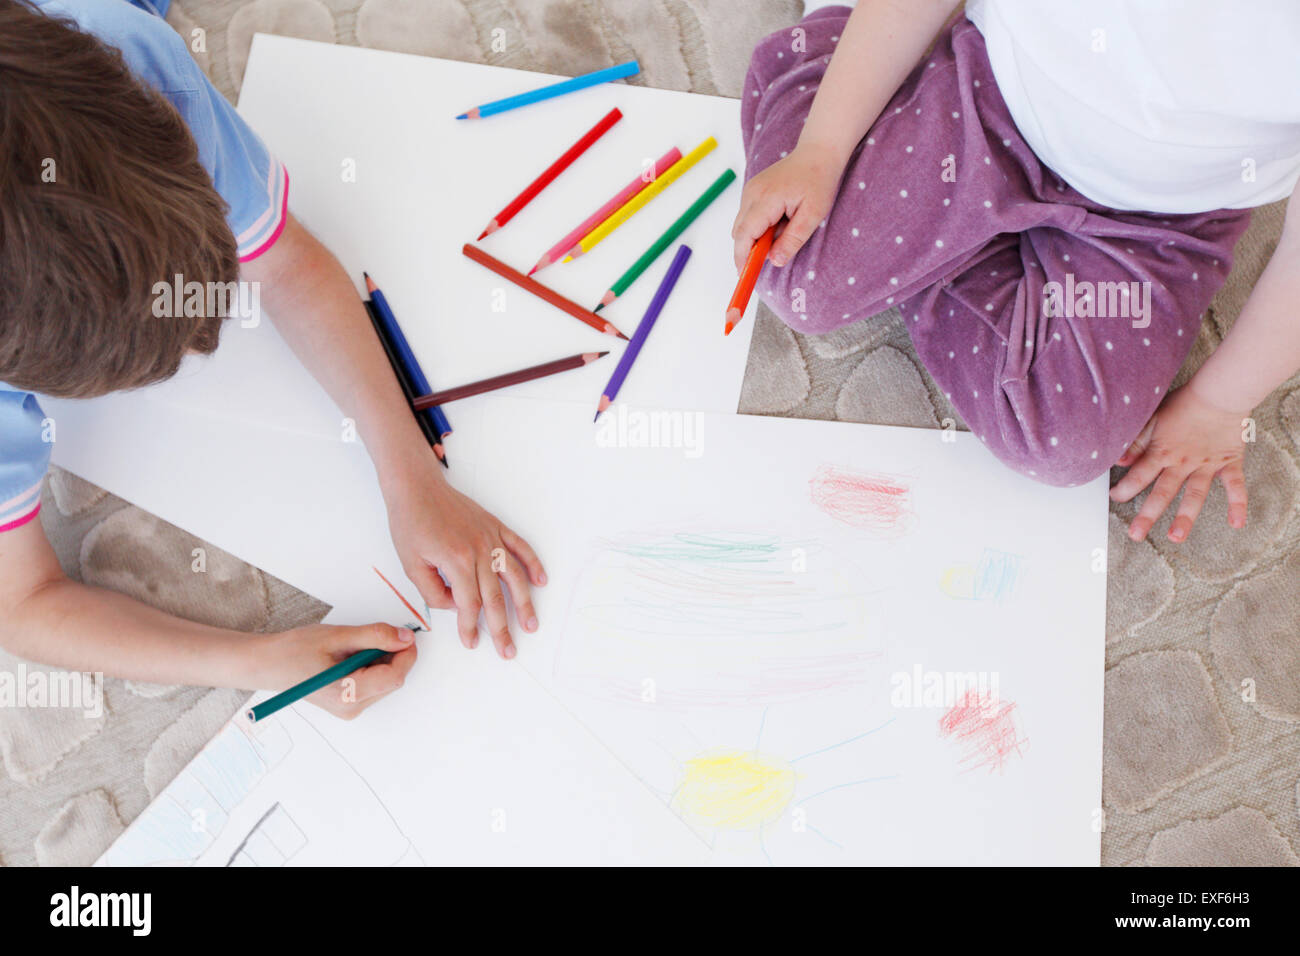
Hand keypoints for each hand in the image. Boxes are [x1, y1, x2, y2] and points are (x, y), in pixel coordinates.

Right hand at [256, 623, 417, 718]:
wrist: (269, 664)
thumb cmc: (296, 650)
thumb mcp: (339, 636)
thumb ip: (375, 636)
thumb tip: (405, 638)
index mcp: (348, 694)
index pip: (394, 677)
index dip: (406, 654)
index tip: (407, 635)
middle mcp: (351, 708)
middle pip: (392, 681)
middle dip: (393, 656)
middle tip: (377, 635)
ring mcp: (349, 709)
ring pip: (384, 682)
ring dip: (382, 660)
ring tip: (354, 647)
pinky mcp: (348, 705)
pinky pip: (373, 685)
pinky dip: (372, 667)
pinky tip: (352, 657)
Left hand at [383, 453, 545, 658]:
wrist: (417, 488)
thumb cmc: (411, 523)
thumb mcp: (411, 565)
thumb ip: (433, 592)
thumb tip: (456, 606)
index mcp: (456, 561)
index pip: (469, 604)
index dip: (471, 627)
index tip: (471, 642)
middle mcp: (479, 550)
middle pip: (495, 598)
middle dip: (502, 628)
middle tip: (508, 650)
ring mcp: (491, 538)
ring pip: (514, 577)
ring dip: (525, 603)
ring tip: (532, 624)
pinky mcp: (495, 527)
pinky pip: (520, 547)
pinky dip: (533, 564)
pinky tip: (541, 581)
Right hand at [731, 145, 842, 271]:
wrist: (817, 152)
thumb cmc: (819, 181)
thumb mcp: (813, 215)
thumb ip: (793, 239)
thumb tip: (775, 261)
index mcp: (766, 199)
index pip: (744, 235)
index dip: (742, 257)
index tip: (745, 276)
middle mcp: (752, 193)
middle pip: (739, 232)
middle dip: (748, 251)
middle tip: (766, 261)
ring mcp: (750, 190)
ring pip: (742, 225)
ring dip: (755, 237)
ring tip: (783, 230)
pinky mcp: (752, 190)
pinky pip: (748, 216)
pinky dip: (758, 227)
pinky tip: (779, 220)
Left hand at [1109, 383, 1249, 541]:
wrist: (1218, 392)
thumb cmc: (1184, 403)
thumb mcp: (1152, 418)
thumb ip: (1136, 441)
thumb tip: (1118, 460)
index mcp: (1162, 452)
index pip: (1139, 476)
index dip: (1124, 489)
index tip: (1114, 498)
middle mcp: (1182, 463)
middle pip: (1162, 493)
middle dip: (1147, 515)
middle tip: (1136, 535)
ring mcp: (1207, 465)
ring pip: (1194, 495)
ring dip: (1185, 517)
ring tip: (1175, 537)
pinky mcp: (1229, 463)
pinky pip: (1235, 486)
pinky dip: (1238, 504)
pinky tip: (1237, 523)